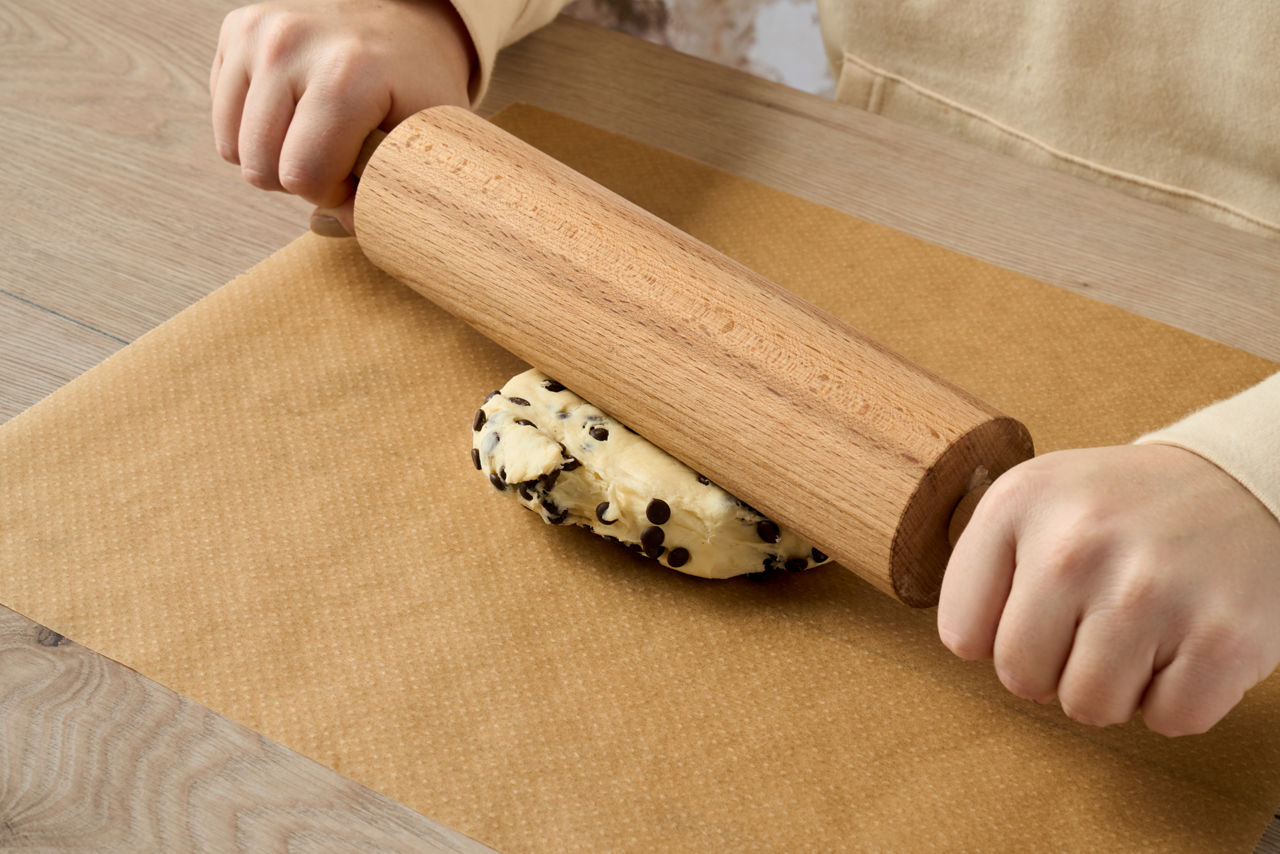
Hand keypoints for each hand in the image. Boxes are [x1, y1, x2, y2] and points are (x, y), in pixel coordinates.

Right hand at [211, 0, 475, 233]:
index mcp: (348, 74)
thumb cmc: (417, 84)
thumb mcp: (427, 140)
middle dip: (302, 180)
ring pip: (233, 150)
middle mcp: (291, 45)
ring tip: (316, 136)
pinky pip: (222, 117)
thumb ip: (392, 196)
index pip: (305, 177)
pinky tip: (295, 112)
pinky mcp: (236, 29)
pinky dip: (255, 129)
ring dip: (274, 159)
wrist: (403, 17)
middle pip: (261, 168)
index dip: (335, 194)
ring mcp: (257, 33)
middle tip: (340, 157)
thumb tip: (329, 227)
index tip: (362, 174)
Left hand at [939, 444, 1279, 735]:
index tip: (1034, 610)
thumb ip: (983, 567)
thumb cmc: (1123, 509)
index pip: (962, 634)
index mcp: (1018, 503)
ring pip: (1089, 707)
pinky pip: (1169, 720)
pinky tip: (1184, 641)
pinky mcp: (1222, 636)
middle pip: (1021, 677)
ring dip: (1114, 687)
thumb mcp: (1035, 499)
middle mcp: (1076, 542)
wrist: (1243, 483)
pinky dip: (1177, 698)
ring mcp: (1150, 590)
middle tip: (1091, 626)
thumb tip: (967, 648)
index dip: (998, 636)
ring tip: (1138, 631)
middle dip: (1053, 669)